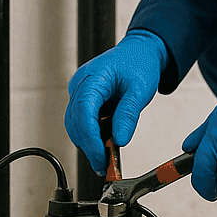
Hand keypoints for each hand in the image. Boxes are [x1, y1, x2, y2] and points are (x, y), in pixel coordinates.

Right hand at [64, 29, 169, 172]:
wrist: (140, 51)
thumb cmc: (140, 63)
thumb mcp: (141, 89)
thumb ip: (128, 114)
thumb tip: (119, 141)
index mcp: (92, 78)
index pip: (82, 113)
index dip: (90, 140)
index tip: (101, 159)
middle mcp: (80, 85)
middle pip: (75, 123)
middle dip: (89, 146)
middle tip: (106, 166)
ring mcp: (79, 92)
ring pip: (76, 125)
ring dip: (90, 143)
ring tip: (108, 157)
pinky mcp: (84, 99)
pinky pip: (83, 121)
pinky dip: (93, 135)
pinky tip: (106, 143)